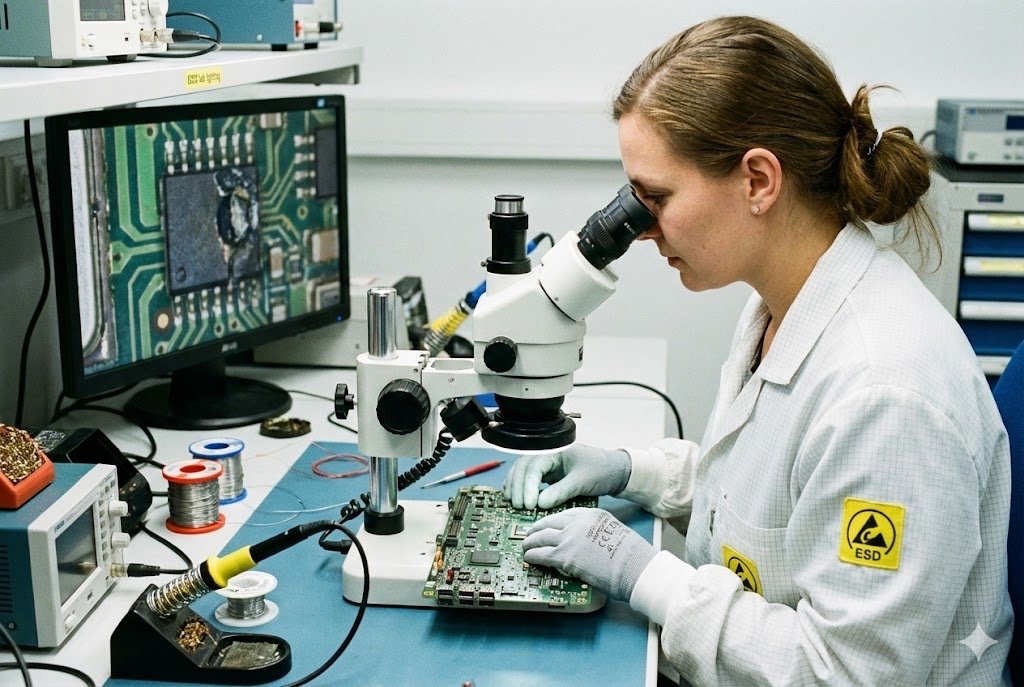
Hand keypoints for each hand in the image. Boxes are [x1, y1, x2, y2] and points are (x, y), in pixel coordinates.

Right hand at [502, 444, 630, 509]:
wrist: (614, 471)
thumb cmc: (601, 470)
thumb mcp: (582, 482)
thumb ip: (561, 491)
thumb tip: (539, 503)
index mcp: (555, 451)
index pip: (534, 466)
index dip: (528, 486)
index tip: (529, 504)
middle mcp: (547, 454)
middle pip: (523, 467)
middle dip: (518, 487)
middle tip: (519, 506)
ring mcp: (547, 463)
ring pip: (522, 471)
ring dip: (515, 487)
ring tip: (514, 504)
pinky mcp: (548, 472)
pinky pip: (528, 477)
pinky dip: (520, 487)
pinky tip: (516, 497)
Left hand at [522, 507, 655, 601]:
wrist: (635, 568)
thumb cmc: (631, 557)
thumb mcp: (613, 533)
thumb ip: (596, 534)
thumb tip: (584, 545)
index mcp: (591, 515)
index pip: (564, 514)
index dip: (551, 522)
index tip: (546, 526)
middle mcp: (578, 523)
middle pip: (548, 522)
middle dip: (537, 529)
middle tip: (530, 534)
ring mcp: (569, 538)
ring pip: (541, 537)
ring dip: (530, 542)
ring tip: (525, 547)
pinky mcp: (565, 557)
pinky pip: (541, 554)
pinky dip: (532, 556)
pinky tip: (528, 558)